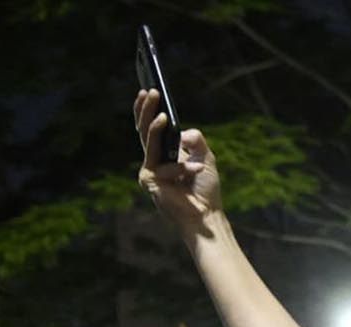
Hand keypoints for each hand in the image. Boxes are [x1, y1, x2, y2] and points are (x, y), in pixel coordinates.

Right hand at [134, 89, 221, 234]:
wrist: (206, 214)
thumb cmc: (205, 188)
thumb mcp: (205, 157)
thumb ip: (196, 141)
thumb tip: (183, 131)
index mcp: (164, 153)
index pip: (151, 128)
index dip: (148, 109)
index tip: (149, 90)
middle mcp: (153, 160)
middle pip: (144, 130)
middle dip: (146, 110)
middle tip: (150, 91)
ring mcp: (149, 170)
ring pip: (148, 142)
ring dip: (154, 127)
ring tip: (161, 114)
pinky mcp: (150, 180)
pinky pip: (162, 165)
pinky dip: (180, 165)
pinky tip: (194, 169)